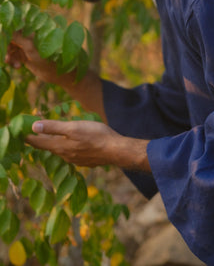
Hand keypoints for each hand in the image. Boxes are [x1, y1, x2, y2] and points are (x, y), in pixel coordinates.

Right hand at [5, 31, 66, 84]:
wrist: (55, 74)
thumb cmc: (47, 59)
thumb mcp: (31, 48)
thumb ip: (18, 38)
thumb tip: (7, 28)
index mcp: (32, 31)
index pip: (16, 25)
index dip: (8, 29)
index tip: (2, 35)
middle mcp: (28, 37)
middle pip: (10, 36)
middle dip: (6, 44)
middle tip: (4, 52)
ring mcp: (26, 46)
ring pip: (9, 47)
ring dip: (8, 54)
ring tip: (9, 61)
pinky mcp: (24, 56)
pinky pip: (12, 55)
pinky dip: (12, 60)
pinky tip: (16, 66)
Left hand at [26, 120, 150, 170]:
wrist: (116, 150)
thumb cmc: (96, 136)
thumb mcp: (74, 127)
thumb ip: (53, 127)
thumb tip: (34, 126)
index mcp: (61, 147)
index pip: (39, 143)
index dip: (30, 137)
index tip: (23, 132)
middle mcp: (66, 156)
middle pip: (51, 147)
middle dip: (43, 140)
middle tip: (38, 132)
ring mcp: (77, 160)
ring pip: (63, 151)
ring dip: (57, 144)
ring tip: (55, 137)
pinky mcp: (87, 161)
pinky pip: (74, 154)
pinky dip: (70, 148)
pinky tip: (75, 145)